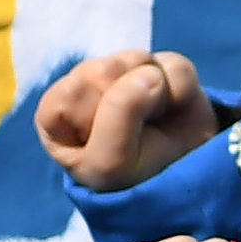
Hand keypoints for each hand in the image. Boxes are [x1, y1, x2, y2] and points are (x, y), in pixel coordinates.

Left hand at [36, 49, 220, 192]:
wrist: (183, 180)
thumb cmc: (131, 178)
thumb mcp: (110, 163)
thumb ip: (118, 115)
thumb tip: (150, 74)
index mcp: (57, 111)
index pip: (68, 94)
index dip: (91, 120)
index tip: (101, 145)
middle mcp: (86, 84)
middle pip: (101, 72)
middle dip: (124, 107)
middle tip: (132, 134)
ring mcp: (125, 72)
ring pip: (135, 61)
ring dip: (153, 99)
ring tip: (152, 121)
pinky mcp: (162, 66)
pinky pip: (173, 65)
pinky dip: (179, 91)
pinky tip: (172, 108)